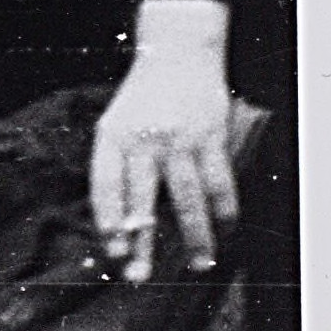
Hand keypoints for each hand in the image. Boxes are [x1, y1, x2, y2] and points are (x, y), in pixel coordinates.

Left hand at [92, 0, 236, 282]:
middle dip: (142, 241)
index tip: (112, 249)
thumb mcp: (115, 127)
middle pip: (142, 199)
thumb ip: (118, 168)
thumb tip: (122, 223)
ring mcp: (180, 140)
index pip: (105, 185)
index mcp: (111, 138)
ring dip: (195, 235)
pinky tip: (225, 230)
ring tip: (199, 264)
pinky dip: (224, 209)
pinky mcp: (211, 138)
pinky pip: (219, 181)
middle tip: (140, 274)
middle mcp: (143, 141)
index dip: (108, 219)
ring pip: (188, 197)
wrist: (176, 55)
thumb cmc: (141, 102)